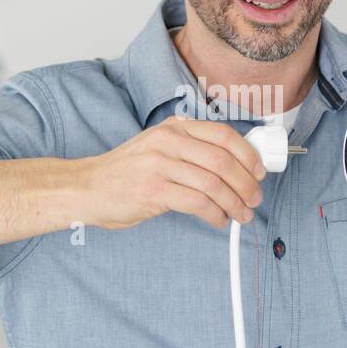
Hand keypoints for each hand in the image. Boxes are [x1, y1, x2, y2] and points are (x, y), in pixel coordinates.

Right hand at [79, 117, 265, 229]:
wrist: (87, 187)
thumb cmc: (127, 172)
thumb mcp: (160, 148)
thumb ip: (192, 152)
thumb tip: (236, 167)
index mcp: (175, 127)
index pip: (224, 135)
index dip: (248, 155)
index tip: (259, 172)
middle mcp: (169, 141)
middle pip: (224, 161)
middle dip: (247, 184)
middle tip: (254, 199)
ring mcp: (160, 165)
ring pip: (214, 184)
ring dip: (235, 203)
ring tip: (241, 214)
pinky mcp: (153, 190)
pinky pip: (198, 202)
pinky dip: (215, 214)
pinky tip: (218, 220)